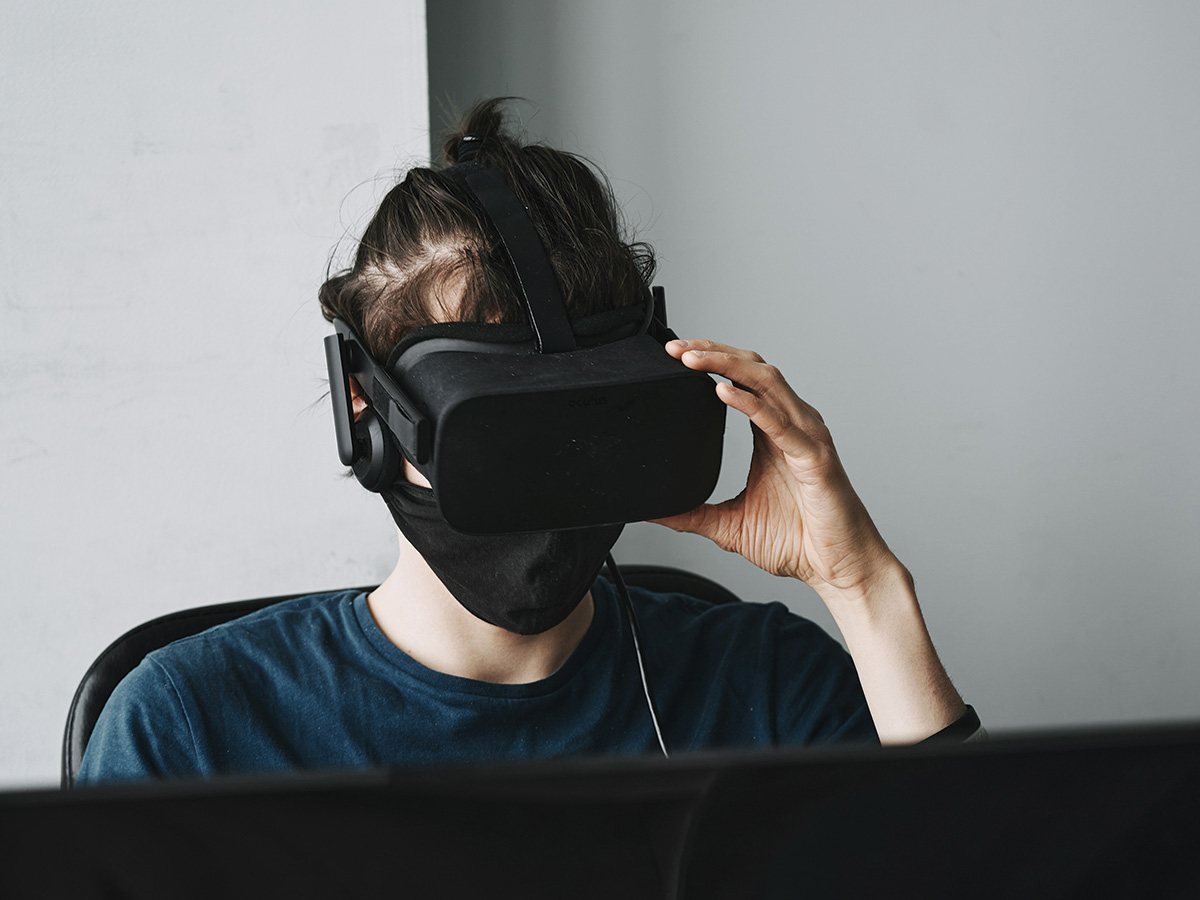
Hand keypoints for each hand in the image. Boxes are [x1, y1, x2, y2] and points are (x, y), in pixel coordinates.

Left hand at [654, 339, 897, 597]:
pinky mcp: (814, 458)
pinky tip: (723, 393)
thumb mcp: (730, 525)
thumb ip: (693, 514)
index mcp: (772, 432)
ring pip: (766, 382)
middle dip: (712, 352)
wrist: (839, 569)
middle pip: (751, 369)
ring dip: (727, 365)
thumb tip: (654, 512)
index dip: (710, 360)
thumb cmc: (799, 542)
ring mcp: (805, 437)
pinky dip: (750, 404)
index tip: (673, 354)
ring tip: (691, 358)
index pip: (741, 379)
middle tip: (674, 347)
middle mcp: (791, 424)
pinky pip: (778, 422)